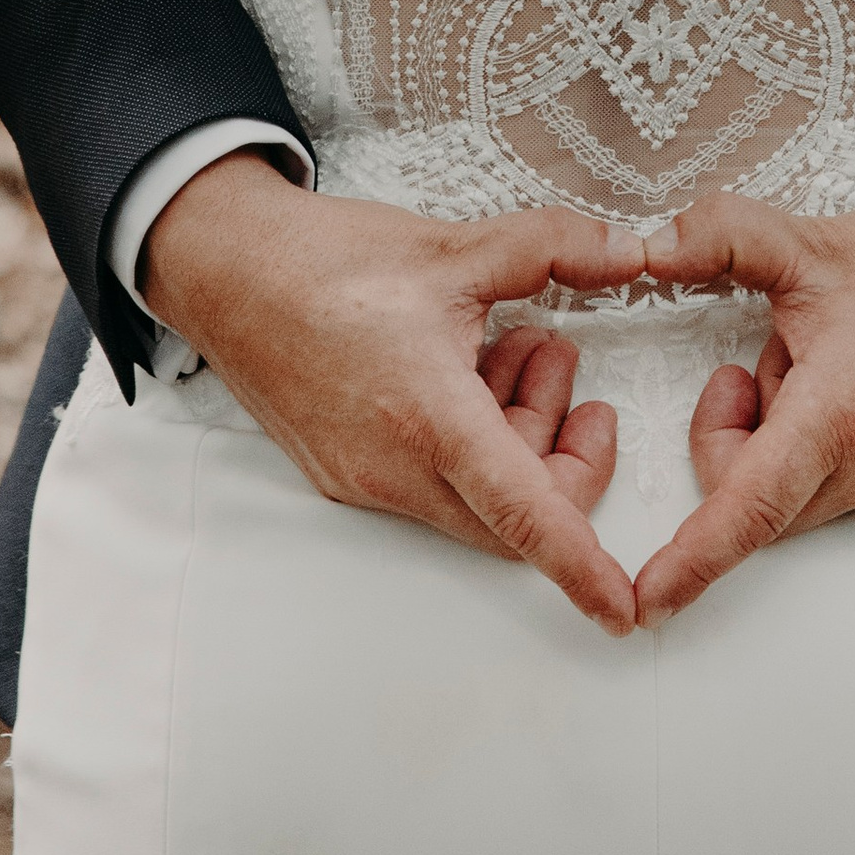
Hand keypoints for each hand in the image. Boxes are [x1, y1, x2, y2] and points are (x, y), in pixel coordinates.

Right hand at [142, 158, 644, 631]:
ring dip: (516, 431)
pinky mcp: (346, 473)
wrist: (224, 271)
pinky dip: (471, 437)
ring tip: (515, 343)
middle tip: (563, 365)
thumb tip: (630, 253)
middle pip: (512, 513)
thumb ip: (556, 248)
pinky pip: (433, 483)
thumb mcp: (454, 247)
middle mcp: (392, 469)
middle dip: (561, 450)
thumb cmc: (321, 263)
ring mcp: (365, 480)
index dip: (581, 566)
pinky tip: (467, 363)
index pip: (523, 512)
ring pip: (475, 497)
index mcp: (426, 417)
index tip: (625, 607)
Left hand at [628, 183, 854, 624]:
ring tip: (813, 358)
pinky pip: (833, 484)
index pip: (749, 505)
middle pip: (757, 503)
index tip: (645, 600)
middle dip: (730, 441)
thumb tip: (650, 245)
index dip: (692, 560)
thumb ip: (720, 237)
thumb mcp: (812, 243)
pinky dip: (814, 440)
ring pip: (794, 494)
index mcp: (840, 413)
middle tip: (749, 367)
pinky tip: (846, 377)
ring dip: (775, 435)